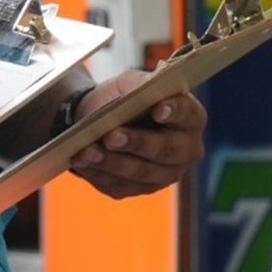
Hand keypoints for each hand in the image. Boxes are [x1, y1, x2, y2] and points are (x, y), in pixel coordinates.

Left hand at [69, 70, 206, 198]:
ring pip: (140, 173)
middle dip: (137, 143)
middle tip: (112, 136)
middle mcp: (185, 150)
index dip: (174, 112)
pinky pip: (119, 185)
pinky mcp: (138, 188)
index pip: (187, 114)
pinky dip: (97, 173)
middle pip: (165, 150)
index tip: (157, 109)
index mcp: (190, 118)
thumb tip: (143, 89)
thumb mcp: (131, 82)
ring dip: (112, 163)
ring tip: (87, 151)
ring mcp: (163, 174)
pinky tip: (81, 162)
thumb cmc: (123, 97)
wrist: (100, 118)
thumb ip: (140, 84)